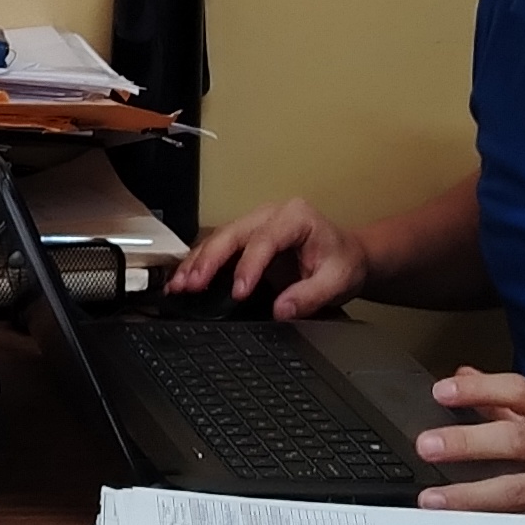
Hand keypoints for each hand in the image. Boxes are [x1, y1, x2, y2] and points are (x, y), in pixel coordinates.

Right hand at [171, 197, 365, 317]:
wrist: (345, 256)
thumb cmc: (342, 262)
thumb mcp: (337, 281)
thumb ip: (310, 295)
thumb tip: (281, 310)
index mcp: (295, 217)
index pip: (265, 239)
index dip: (249, 265)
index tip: (239, 291)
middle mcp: (270, 215)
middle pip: (233, 233)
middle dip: (210, 260)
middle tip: (193, 284)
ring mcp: (254, 224)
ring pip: (218, 238)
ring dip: (197, 262)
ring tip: (179, 285)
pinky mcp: (244, 239)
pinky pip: (217, 247)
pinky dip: (198, 263)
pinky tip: (182, 280)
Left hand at [411, 368, 524, 510]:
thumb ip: (509, 401)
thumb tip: (463, 376)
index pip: (519, 391)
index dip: (480, 389)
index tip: (441, 392)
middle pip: (516, 440)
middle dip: (468, 443)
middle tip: (427, 446)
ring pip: (522, 492)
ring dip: (473, 497)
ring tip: (435, 501)